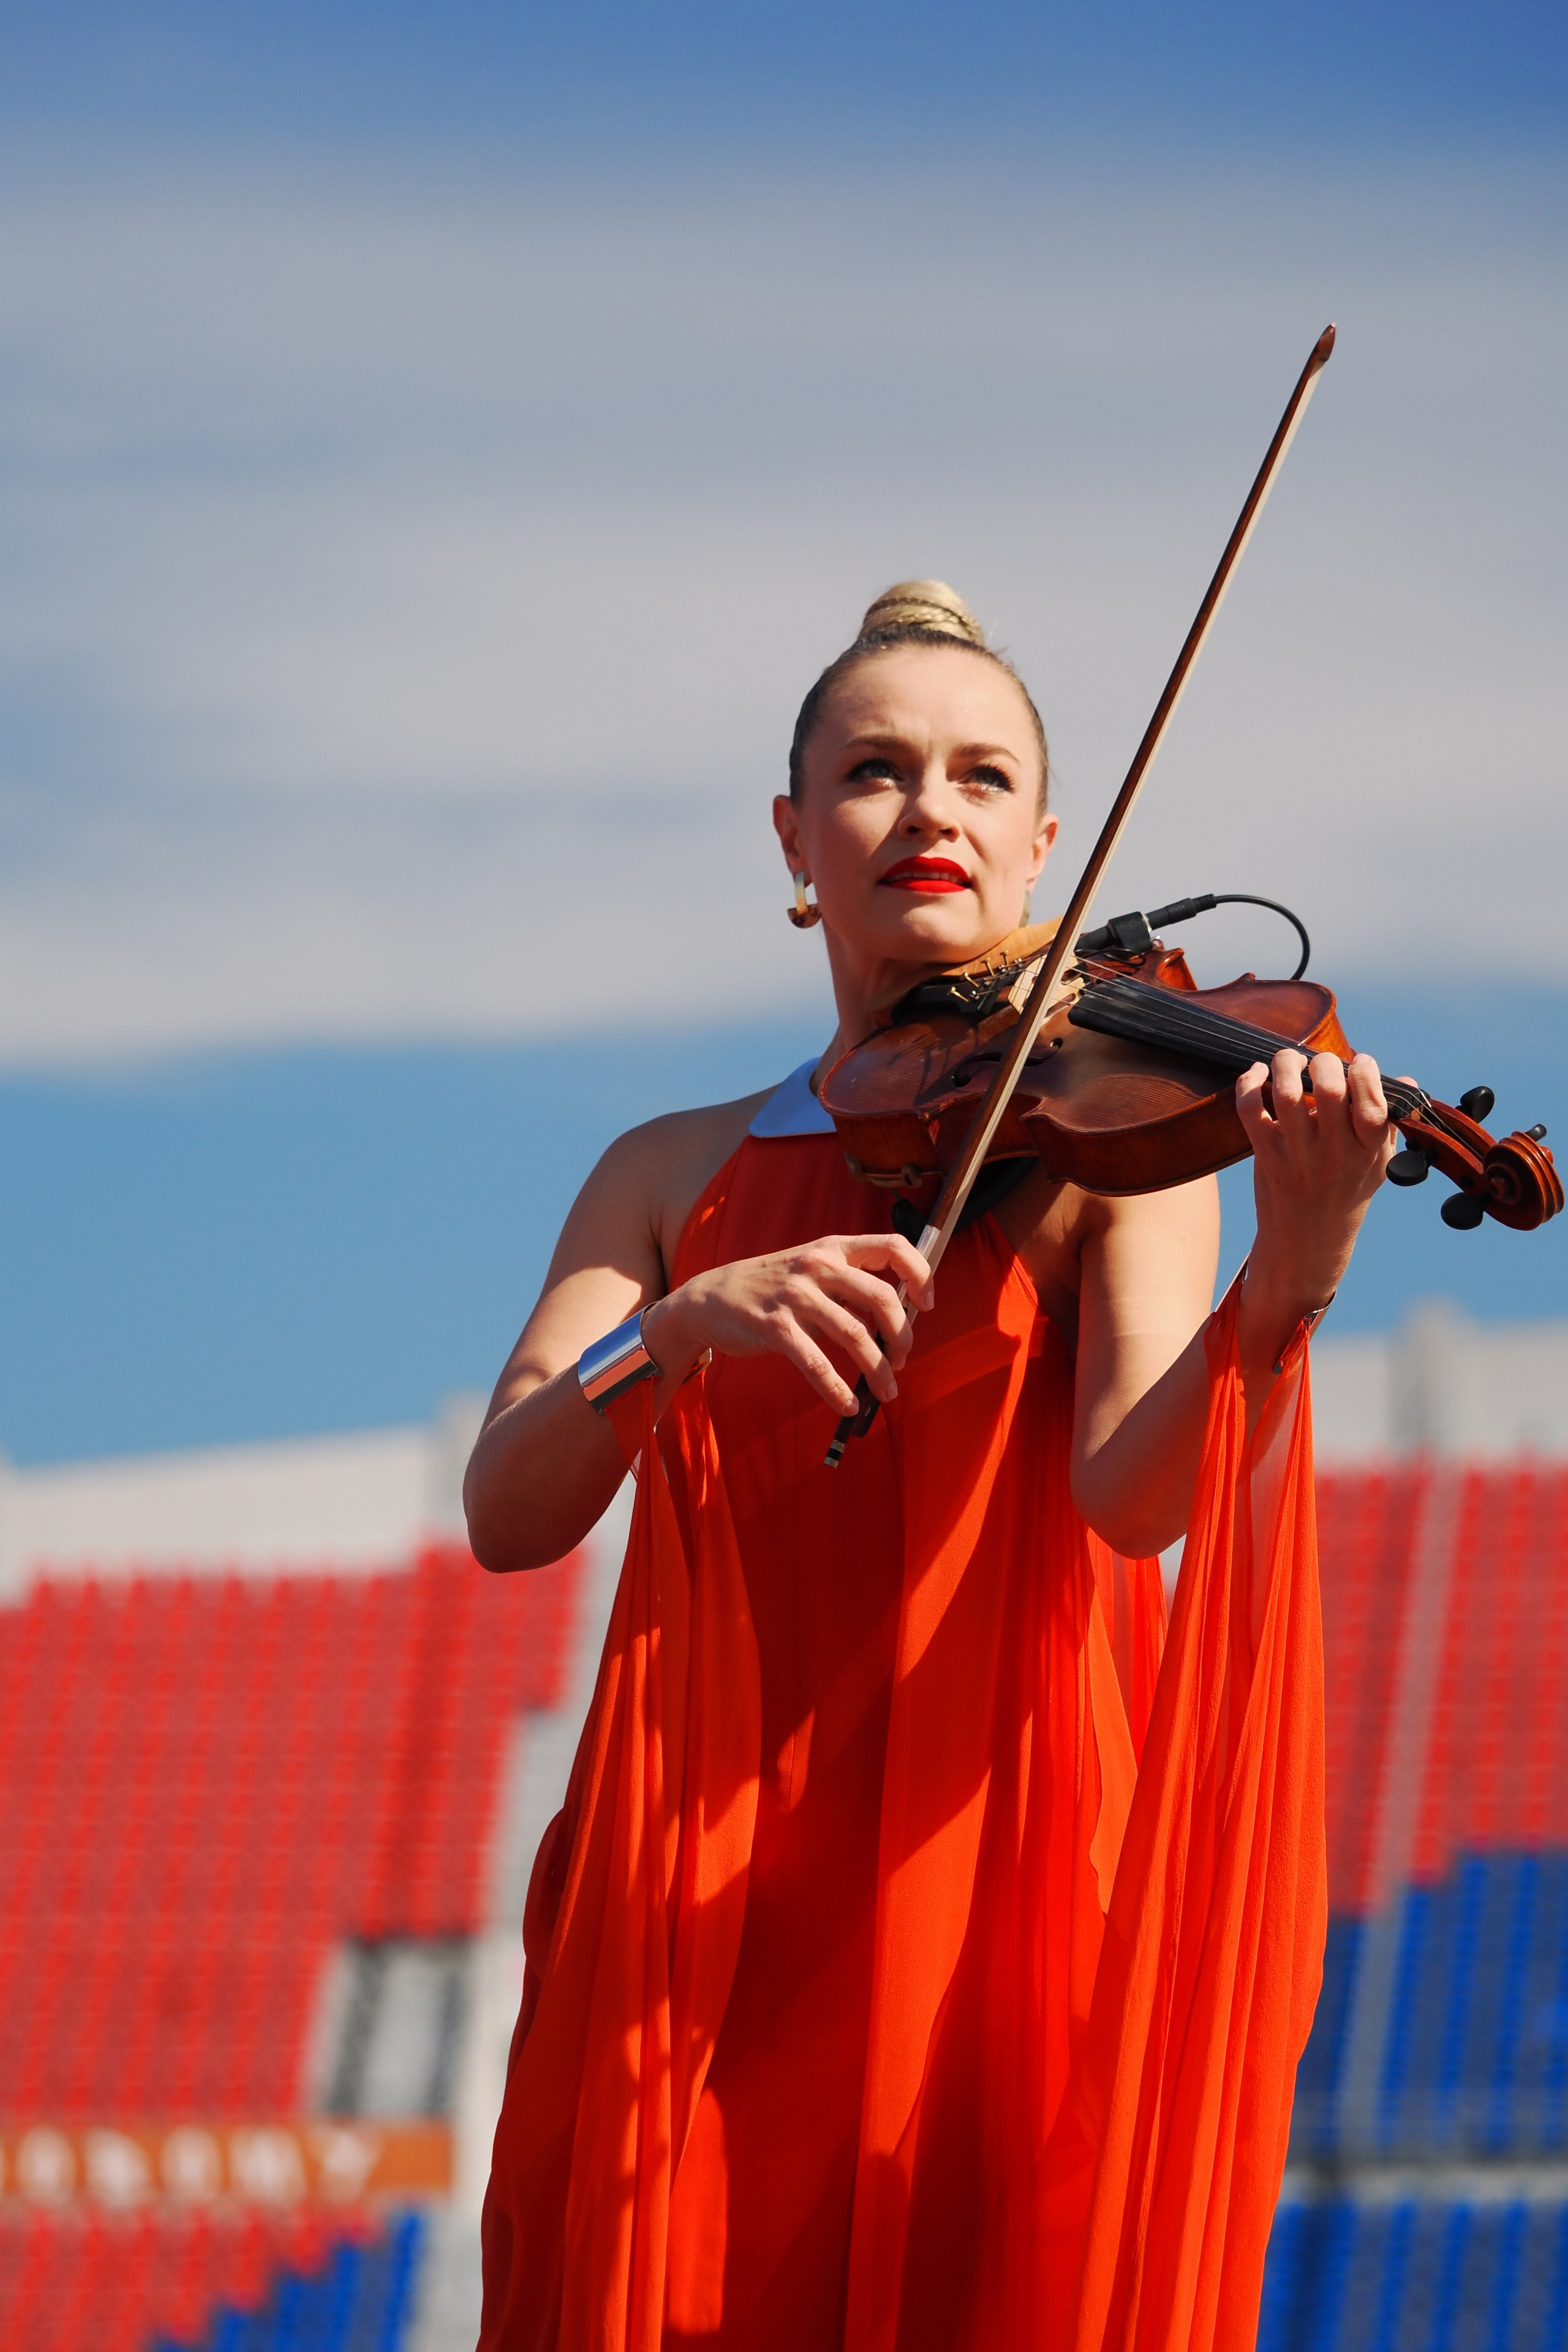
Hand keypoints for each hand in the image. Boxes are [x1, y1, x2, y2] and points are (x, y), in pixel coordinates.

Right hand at [642, 1233, 935, 1415]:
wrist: (710, 1297)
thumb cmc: (771, 1287)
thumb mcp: (810, 1270)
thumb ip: (848, 1287)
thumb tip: (895, 1323)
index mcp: (832, 1248)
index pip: (891, 1246)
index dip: (919, 1274)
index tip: (925, 1305)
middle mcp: (817, 1265)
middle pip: (881, 1297)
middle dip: (902, 1336)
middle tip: (902, 1360)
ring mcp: (795, 1295)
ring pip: (855, 1335)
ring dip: (878, 1370)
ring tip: (886, 1391)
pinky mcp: (774, 1326)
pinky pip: (815, 1362)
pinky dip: (836, 1389)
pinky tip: (848, 1405)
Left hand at [1235, 1048, 1395, 1366]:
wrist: (1306, 1243)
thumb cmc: (1345, 1194)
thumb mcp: (1378, 1165)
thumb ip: (1389, 1123)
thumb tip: (1406, 1079)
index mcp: (1367, 1152)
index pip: (1373, 1108)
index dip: (1367, 1074)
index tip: (1361, 1062)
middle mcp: (1334, 1154)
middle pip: (1330, 1091)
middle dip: (1325, 1063)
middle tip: (1320, 1062)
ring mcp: (1297, 1156)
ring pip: (1287, 1095)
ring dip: (1285, 1064)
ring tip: (1288, 1059)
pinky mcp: (1266, 1156)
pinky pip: (1251, 1111)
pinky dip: (1248, 1083)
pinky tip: (1257, 1073)